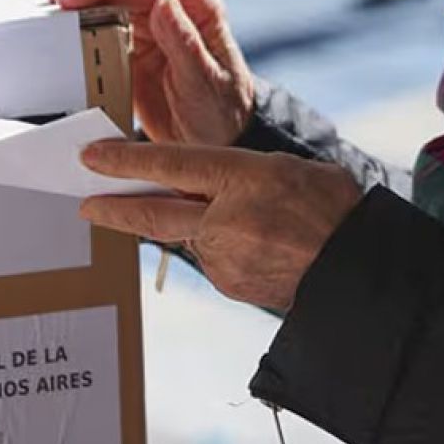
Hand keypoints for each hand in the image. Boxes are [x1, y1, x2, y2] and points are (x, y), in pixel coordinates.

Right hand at [43, 0, 253, 145]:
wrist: (214, 142)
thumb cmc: (220, 111)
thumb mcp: (204, 82)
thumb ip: (184, 42)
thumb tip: (164, 1)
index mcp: (198, 7)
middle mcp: (171, 8)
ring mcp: (148, 25)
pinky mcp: (128, 46)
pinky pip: (98, 21)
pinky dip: (76, 11)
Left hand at [80, 141, 360, 311]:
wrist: (360, 271)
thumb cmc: (334, 210)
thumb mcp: (288, 169)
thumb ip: (241, 174)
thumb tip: (209, 185)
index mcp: (242, 179)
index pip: (168, 166)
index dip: (124, 161)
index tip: (91, 158)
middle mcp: (225, 220)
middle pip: (152, 213)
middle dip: (112, 208)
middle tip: (84, 203)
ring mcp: (225, 258)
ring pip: (190, 236)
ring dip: (198, 228)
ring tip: (251, 224)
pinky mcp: (229, 285)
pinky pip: (213, 260)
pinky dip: (223, 250)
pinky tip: (258, 247)